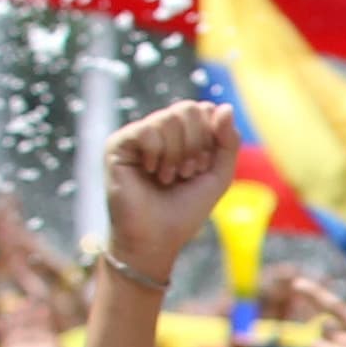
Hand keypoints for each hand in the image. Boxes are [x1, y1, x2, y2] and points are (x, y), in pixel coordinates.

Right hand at [101, 102, 237, 279]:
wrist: (157, 239)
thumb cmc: (185, 210)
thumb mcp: (218, 176)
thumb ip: (228, 142)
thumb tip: (224, 107)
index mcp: (182, 135)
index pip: (204, 110)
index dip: (212, 137)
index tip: (203, 166)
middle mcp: (158, 130)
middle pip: (189, 109)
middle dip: (197, 145)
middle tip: (186, 173)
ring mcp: (137, 135)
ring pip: (170, 119)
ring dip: (178, 155)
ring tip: (168, 177)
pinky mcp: (118, 144)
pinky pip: (148, 130)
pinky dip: (158, 156)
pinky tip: (150, 173)